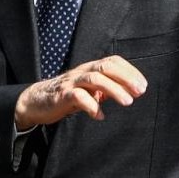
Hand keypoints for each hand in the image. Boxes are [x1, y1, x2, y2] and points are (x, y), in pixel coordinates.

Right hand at [14, 55, 146, 130]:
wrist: (35, 101)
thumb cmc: (66, 96)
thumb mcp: (88, 90)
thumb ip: (105, 89)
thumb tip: (128, 92)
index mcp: (89, 69)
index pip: (113, 61)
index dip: (130, 71)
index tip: (143, 85)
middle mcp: (81, 72)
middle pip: (105, 67)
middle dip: (125, 78)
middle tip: (140, 92)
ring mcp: (71, 83)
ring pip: (94, 79)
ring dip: (114, 90)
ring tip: (127, 102)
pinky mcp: (61, 95)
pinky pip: (78, 97)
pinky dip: (91, 106)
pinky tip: (100, 116)